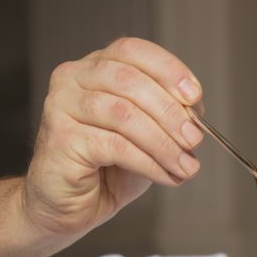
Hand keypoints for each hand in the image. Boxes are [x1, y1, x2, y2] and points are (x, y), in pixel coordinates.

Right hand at [23, 37, 204, 241]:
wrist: (71, 206)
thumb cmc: (108, 168)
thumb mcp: (148, 137)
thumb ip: (168, 118)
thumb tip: (195, 115)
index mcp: (95, 68)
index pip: (132, 50)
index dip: (168, 69)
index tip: (195, 96)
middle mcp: (73, 79)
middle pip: (129, 81)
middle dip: (171, 112)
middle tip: (195, 140)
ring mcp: (61, 107)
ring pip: (123, 114)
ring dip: (163, 143)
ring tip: (185, 166)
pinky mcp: (60, 139)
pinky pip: (115, 146)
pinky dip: (149, 162)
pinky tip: (166, 176)